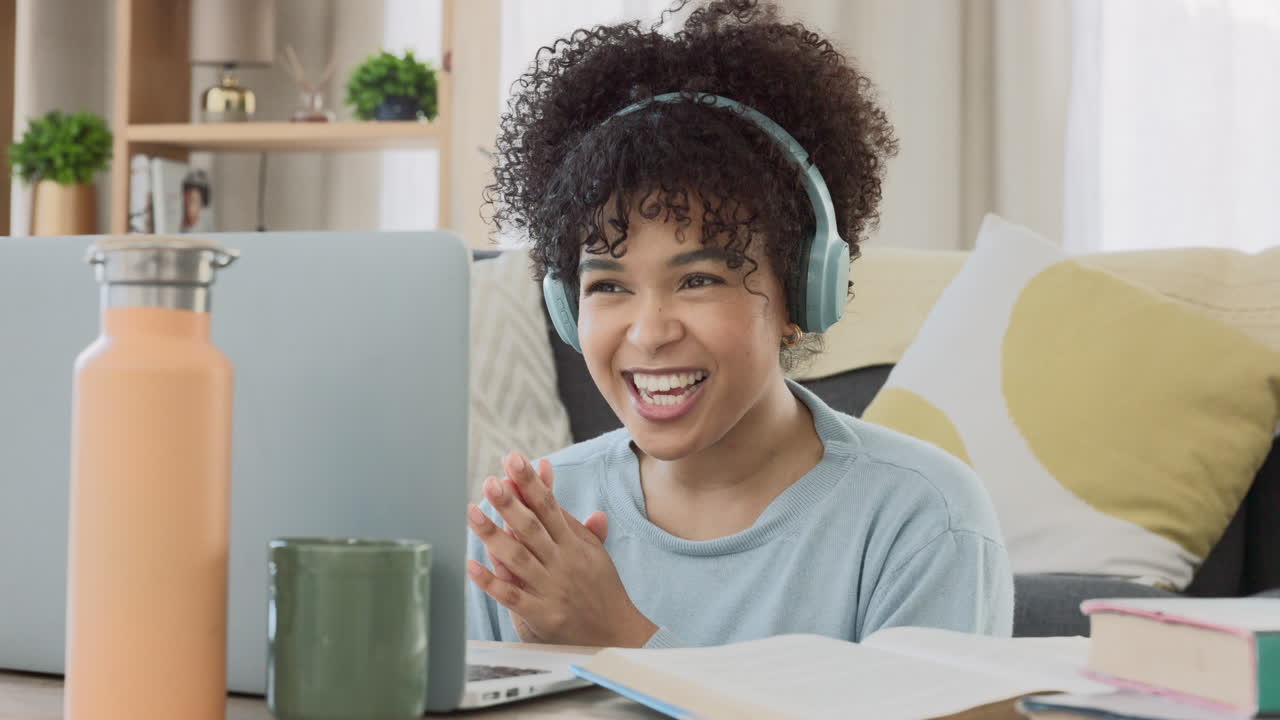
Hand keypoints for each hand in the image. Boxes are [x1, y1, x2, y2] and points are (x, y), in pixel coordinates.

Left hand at [467, 452, 657, 646]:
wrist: (617, 635)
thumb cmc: (602, 591)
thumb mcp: (597, 555)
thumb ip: (584, 530)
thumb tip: (589, 507)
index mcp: (574, 544)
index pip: (549, 507)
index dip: (531, 482)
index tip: (514, 460)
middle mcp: (562, 562)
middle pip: (532, 527)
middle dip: (510, 502)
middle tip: (490, 480)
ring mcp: (551, 588)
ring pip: (518, 557)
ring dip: (493, 534)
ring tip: (471, 512)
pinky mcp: (542, 615)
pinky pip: (512, 597)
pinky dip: (491, 581)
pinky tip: (471, 566)